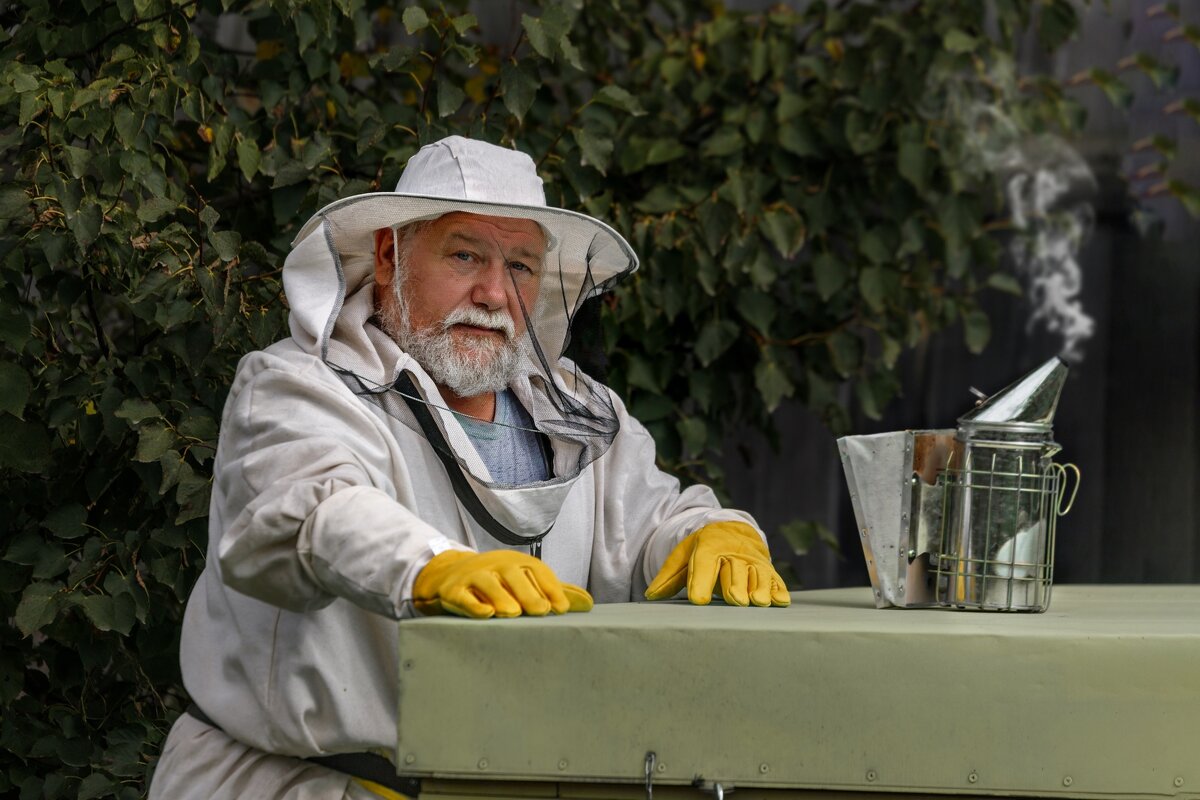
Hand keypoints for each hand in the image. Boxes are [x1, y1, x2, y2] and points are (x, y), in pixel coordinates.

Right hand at [413, 550, 592, 618]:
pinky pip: (462, 596)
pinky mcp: (452, 591)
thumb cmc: (495, 581)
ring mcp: (472, 576)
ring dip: (501, 596)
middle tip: (542, 611)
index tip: (562, 609)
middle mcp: (495, 565)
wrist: (447, 575)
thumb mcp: (523, 581)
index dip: (550, 588)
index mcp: (516, 562)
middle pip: (513, 575)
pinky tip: (486, 613)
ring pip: (488, 583)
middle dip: (528, 592)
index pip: (536, 570)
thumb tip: (589, 603)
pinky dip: (473, 604)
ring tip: (513, 613)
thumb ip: (553, 592)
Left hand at [644, 522, 789, 606]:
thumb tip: (650, 595)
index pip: (705, 562)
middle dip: (735, 585)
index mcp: (710, 546)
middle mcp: (734, 553)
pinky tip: (780, 601)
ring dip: (759, 588)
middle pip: (735, 570)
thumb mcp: (683, 556)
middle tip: (735, 600)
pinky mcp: (768, 570)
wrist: (732, 531)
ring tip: (757, 602)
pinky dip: (778, 590)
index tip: (698, 600)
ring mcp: (753, 561)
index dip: (701, 581)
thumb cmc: (704, 549)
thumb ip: (668, 577)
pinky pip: (775, 580)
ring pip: (757, 575)